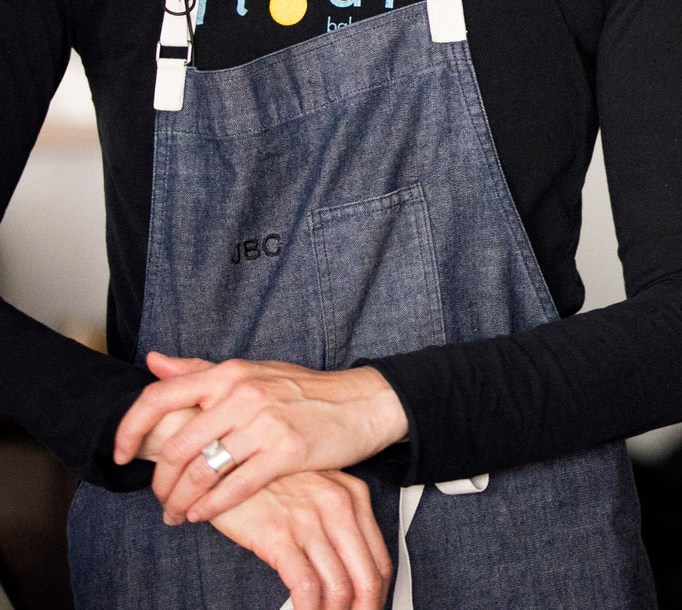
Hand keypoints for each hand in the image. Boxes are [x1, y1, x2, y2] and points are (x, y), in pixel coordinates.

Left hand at [114, 353, 407, 525]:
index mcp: (231, 373)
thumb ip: (200, 370)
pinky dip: (210, 507)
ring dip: (181, 501)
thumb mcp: (253, 371)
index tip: (121, 454)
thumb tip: (154, 362)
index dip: (129, 429)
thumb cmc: (306, 391)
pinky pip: (234, 487)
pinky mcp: (287, 451)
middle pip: (177, 445)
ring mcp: (266, 422)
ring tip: (178, 514)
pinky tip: (203, 515)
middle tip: (161, 499)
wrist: (365, 401)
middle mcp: (244, 394)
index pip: (160, 396)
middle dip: (160, 482)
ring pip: (202, 471)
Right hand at [209, 469, 390, 609]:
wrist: (225, 457)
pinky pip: (306, 585)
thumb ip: (333, 523)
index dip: (378, 593)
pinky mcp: (278, 535)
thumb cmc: (267, 479)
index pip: (380, 558)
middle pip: (367, 576)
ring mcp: (310, 521)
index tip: (368, 609)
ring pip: (340, 586)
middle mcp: (339, 507)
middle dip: (364, 609)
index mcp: (353, 496)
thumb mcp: (313, 492)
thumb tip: (345, 568)